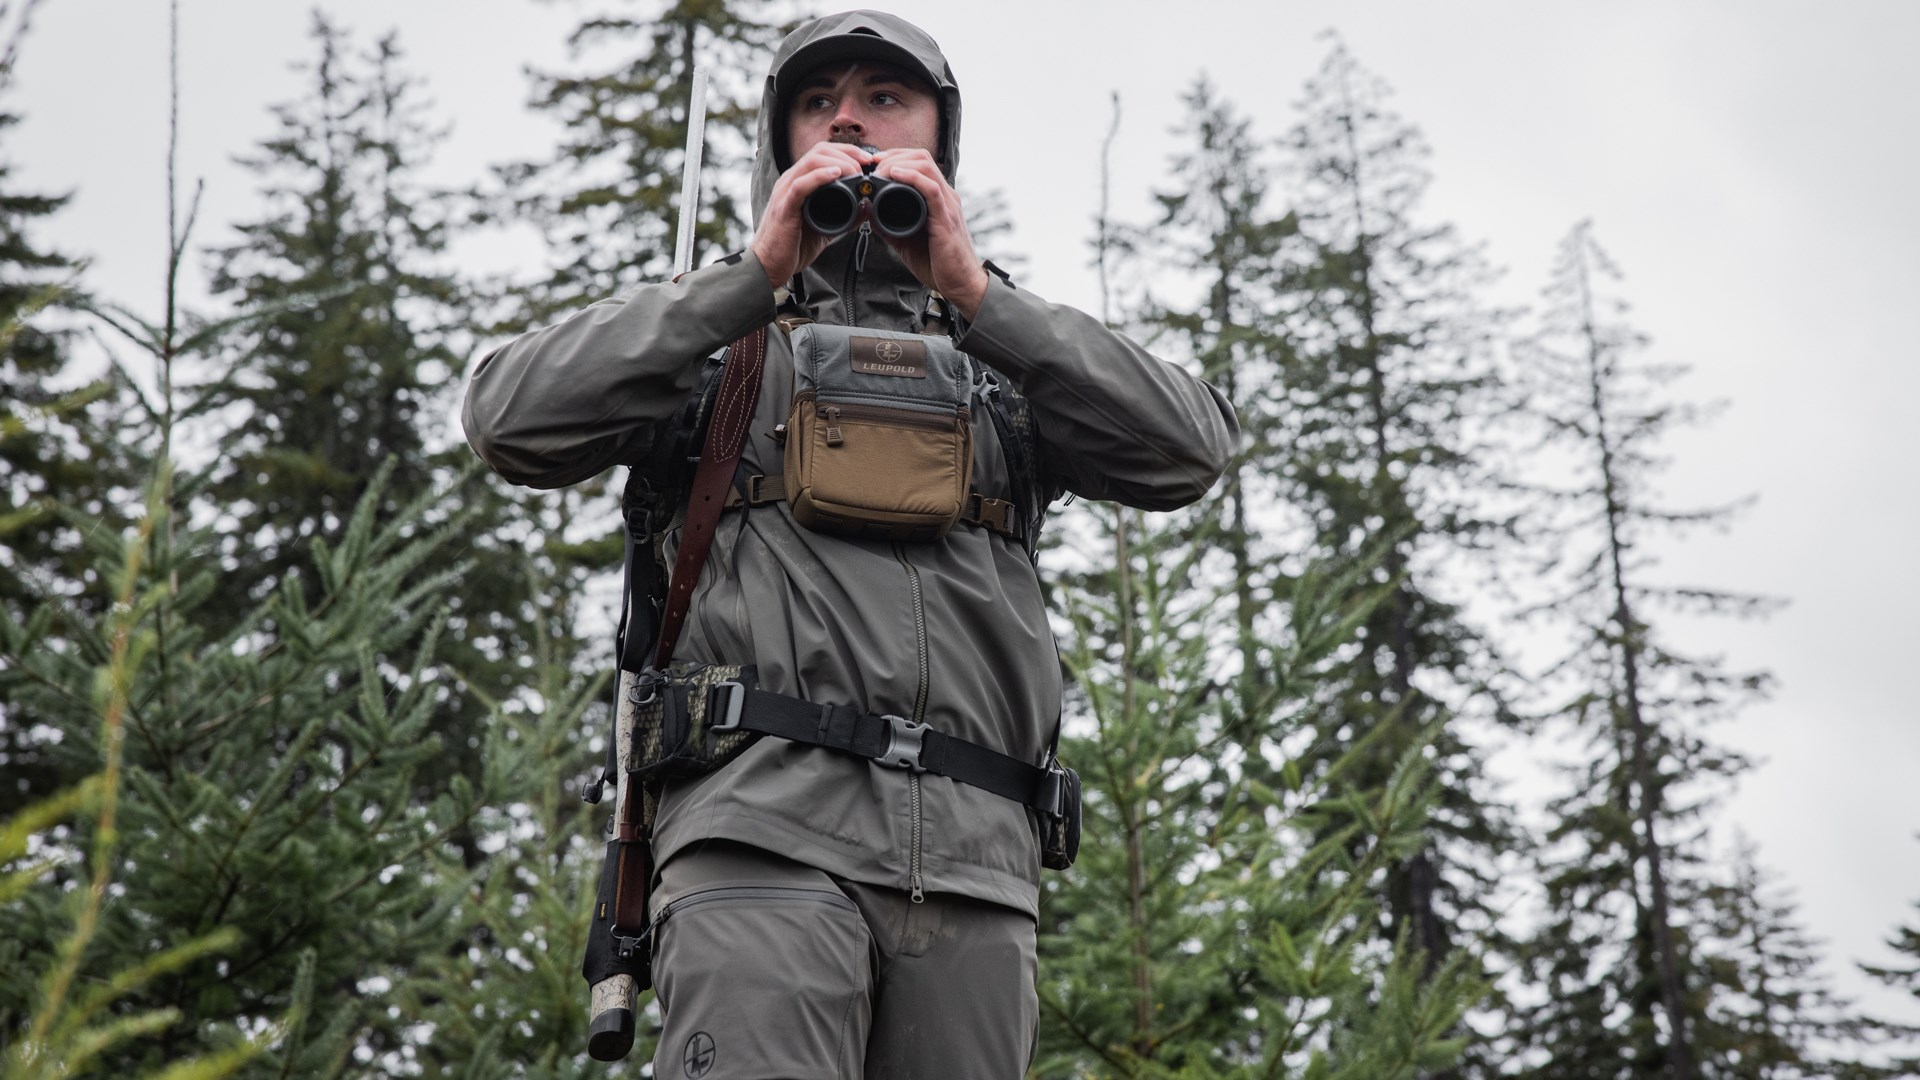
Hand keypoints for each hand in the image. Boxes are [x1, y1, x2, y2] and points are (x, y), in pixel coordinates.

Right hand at [750, 141, 872, 287]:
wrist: (769, 266)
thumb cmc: (793, 247)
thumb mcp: (825, 227)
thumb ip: (844, 217)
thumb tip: (866, 208)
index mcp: (799, 182)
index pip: (822, 152)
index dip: (847, 151)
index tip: (868, 161)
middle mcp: (790, 181)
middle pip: (819, 150)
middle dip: (847, 152)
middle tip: (866, 165)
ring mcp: (785, 192)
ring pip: (811, 161)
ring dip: (838, 162)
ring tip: (856, 172)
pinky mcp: (784, 207)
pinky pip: (801, 185)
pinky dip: (820, 176)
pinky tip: (837, 175)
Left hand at [871, 149, 990, 319]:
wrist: (960, 285)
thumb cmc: (938, 264)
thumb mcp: (906, 239)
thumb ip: (887, 225)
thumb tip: (866, 211)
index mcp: (938, 198)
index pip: (919, 162)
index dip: (895, 156)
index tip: (874, 163)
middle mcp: (945, 196)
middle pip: (921, 157)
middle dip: (893, 155)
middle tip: (872, 165)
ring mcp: (947, 205)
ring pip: (926, 166)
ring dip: (899, 162)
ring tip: (879, 170)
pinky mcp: (946, 219)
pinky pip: (931, 189)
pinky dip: (912, 177)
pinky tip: (895, 175)